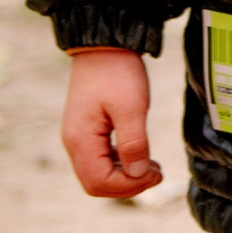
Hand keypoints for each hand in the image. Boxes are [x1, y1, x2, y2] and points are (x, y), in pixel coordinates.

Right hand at [62, 47, 162, 198]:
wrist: (104, 46)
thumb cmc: (117, 73)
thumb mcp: (132, 107)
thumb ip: (134, 143)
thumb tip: (139, 174)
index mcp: (81, 141)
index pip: (99, 182)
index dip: (129, 186)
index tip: (155, 174)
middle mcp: (74, 143)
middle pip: (95, 183)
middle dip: (127, 185)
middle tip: (157, 174)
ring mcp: (79, 137)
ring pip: (97, 173)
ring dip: (125, 176)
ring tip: (152, 167)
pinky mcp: (87, 130)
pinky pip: (100, 158)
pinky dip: (120, 163)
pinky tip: (140, 156)